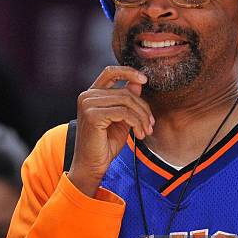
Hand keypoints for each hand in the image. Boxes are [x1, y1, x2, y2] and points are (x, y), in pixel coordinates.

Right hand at [68, 66, 153, 196]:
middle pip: (125, 92)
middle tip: (151, 124)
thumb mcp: (121, 119)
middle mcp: (87, 96)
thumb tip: (138, 83)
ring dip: (142, 118)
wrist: (92, 165)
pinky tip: (139, 134)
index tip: (145, 79)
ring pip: (126, 102)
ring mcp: (88, 104)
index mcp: (91, 94)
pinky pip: (124, 113)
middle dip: (143, 108)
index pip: (110, 72)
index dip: (129, 72)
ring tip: (146, 131)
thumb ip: (127, 101)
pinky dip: (136, 123)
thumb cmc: (105, 144)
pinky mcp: (93, 115)